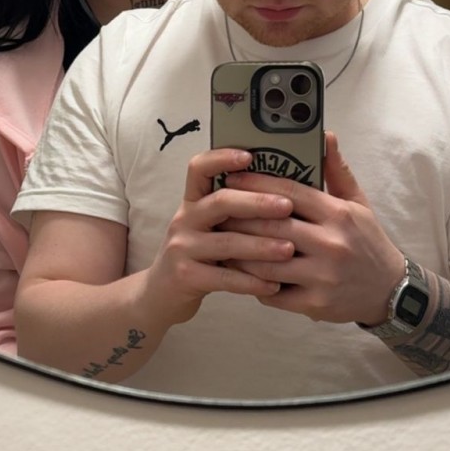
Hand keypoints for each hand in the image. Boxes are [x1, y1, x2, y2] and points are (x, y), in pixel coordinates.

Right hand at [142, 147, 297, 326]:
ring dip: (261, 245)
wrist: (160, 295)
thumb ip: (232, 211)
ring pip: (227, 242)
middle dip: (257, 202)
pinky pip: (224, 278)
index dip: (222, 158)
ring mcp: (182, 248)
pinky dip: (252, 282)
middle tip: (287, 206)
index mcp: (192, 202)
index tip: (250, 155)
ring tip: (289, 249)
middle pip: (220, 202)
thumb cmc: (197, 257)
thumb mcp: (207, 228)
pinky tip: (274, 285)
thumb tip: (281, 193)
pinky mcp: (185, 276)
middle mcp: (185, 220)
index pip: (199, 168)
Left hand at [221, 133, 404, 324]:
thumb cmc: (368, 243)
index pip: (290, 192)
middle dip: (239, 217)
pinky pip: (273, 292)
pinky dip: (253, 283)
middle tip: (217, 210)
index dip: (257, 183)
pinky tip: (240, 273)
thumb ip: (337, 171)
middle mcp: (330, 243)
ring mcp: (322, 276)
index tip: (232, 177)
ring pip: (266, 262)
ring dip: (239, 252)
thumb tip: (325, 135)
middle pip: (272, 226)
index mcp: (338, 214)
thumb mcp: (358, 204)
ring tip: (221, 241)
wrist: (391, 292)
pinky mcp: (315, 303)